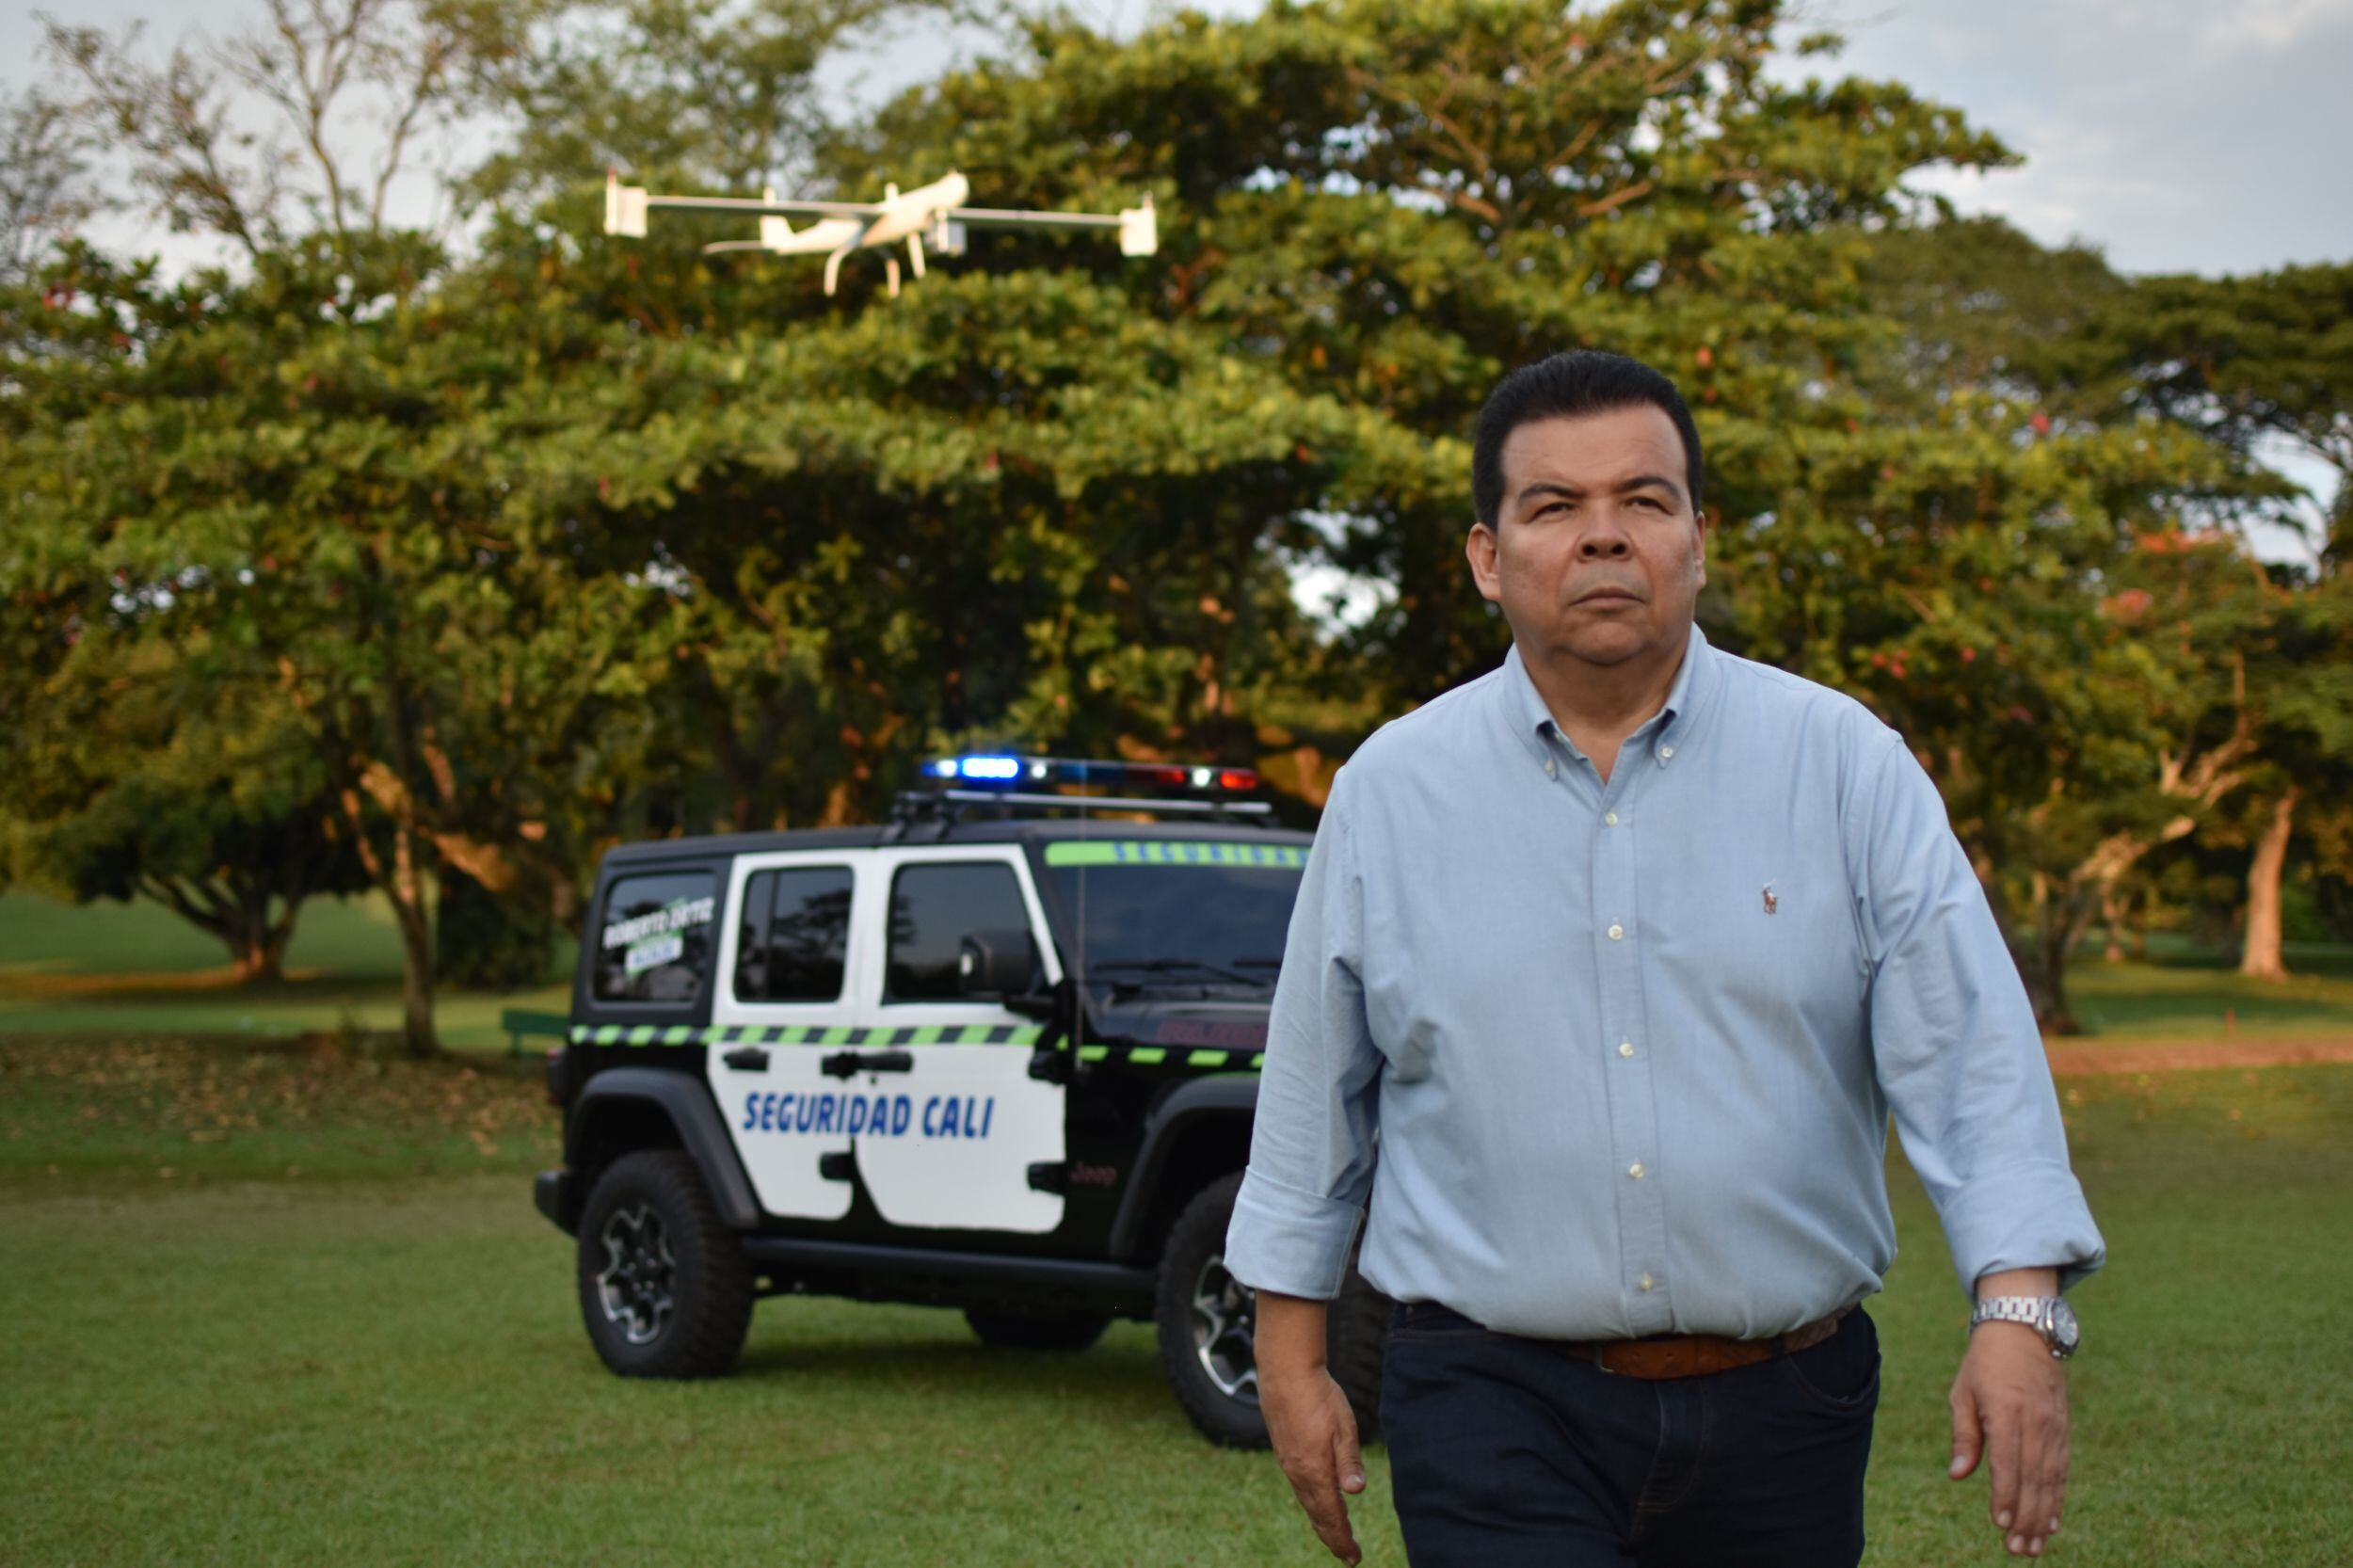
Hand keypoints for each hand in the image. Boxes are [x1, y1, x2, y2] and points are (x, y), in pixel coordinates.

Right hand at [1256, 1293, 1365, 1564]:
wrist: (1284, 1370)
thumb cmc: (1319, 1396)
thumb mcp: (1343, 1427)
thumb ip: (1349, 1461)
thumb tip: (1356, 1493)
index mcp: (1315, 1471)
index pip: (1331, 1516)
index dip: (1343, 1539)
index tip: (1354, 1558)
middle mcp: (1298, 1473)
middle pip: (1317, 1515)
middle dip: (1333, 1537)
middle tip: (1348, 1556)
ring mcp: (1288, 1463)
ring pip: (1307, 1501)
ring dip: (1322, 1521)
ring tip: (1335, 1534)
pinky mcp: (1284, 1450)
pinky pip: (1300, 1487)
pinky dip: (1312, 1502)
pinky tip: (1317, 1499)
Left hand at [1948, 1322, 2068, 1555]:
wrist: (2024, 1330)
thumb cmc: (1984, 1363)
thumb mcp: (1963, 1392)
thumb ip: (1965, 1435)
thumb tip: (1958, 1476)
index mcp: (2006, 1411)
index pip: (2007, 1462)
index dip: (2005, 1495)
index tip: (2000, 1524)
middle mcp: (2035, 1422)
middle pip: (2033, 1478)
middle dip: (2025, 1517)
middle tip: (2018, 1550)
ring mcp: (2053, 1426)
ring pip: (2051, 1479)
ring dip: (2043, 1515)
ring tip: (2034, 1546)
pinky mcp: (2063, 1429)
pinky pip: (2062, 1469)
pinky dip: (2057, 1498)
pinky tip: (2053, 1523)